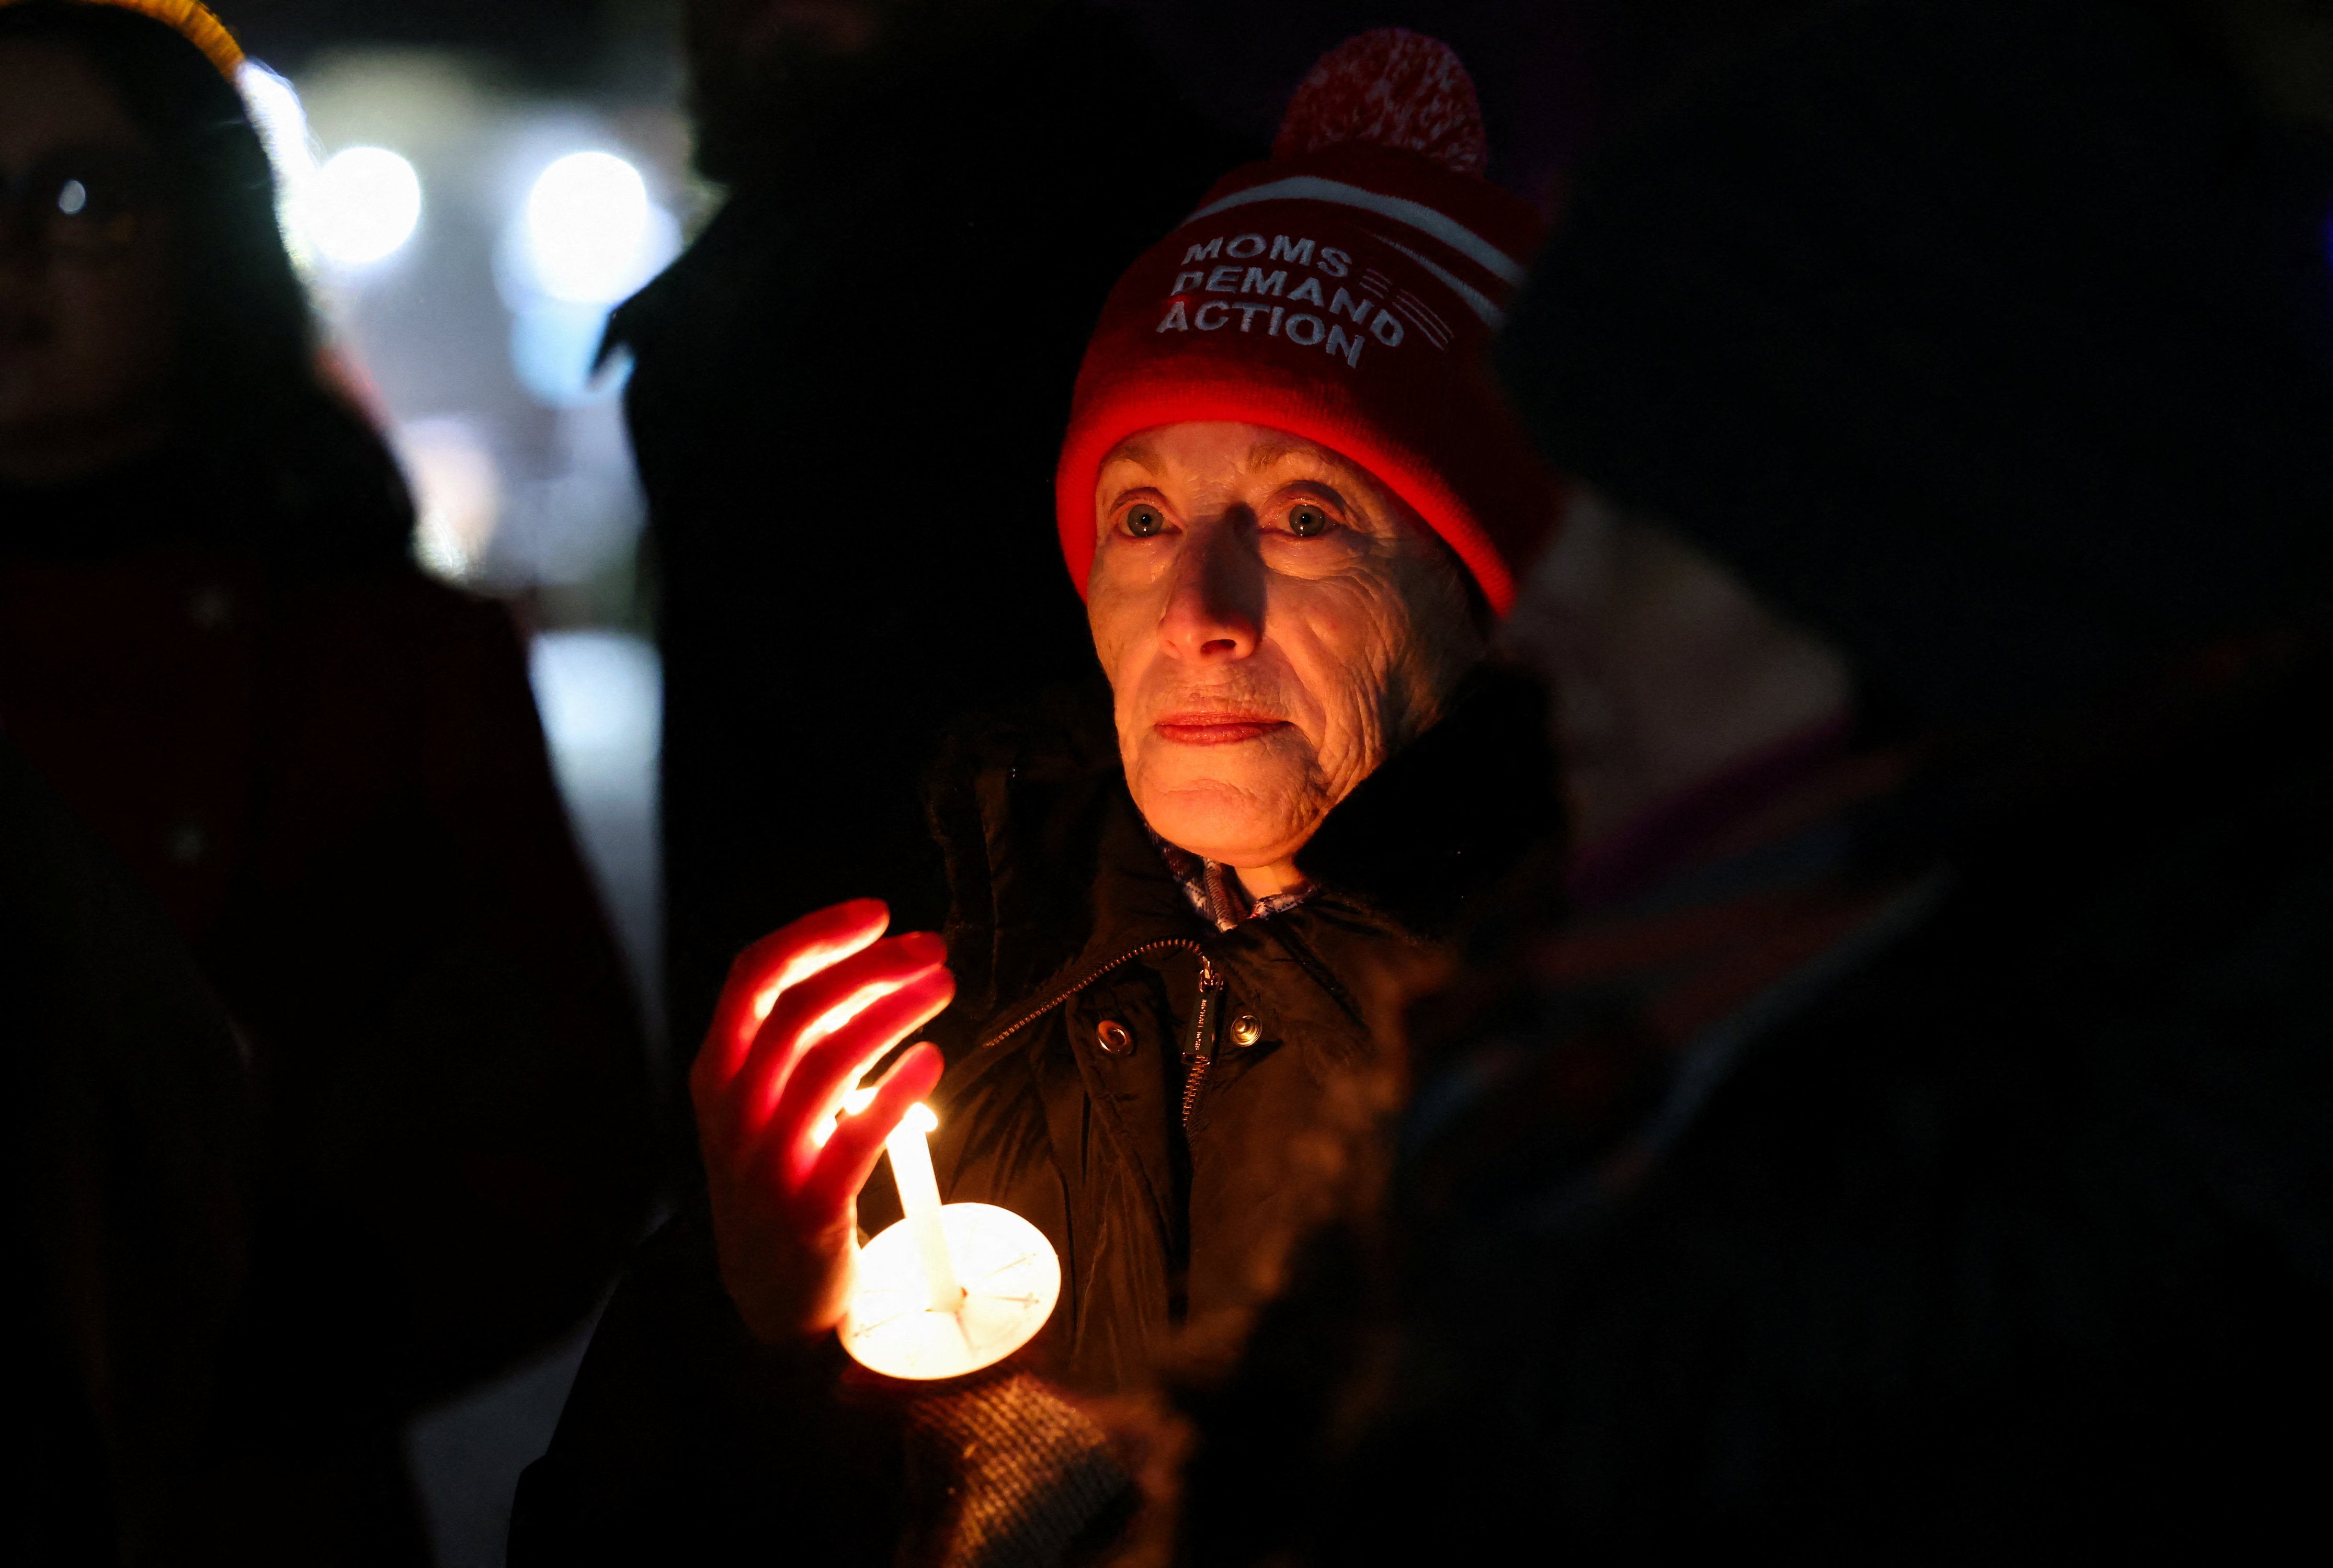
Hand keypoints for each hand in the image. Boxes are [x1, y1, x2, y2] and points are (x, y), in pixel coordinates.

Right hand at [691, 898, 950, 1343]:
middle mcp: (731, 1113)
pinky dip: (899, 1091)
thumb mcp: (762, 1107)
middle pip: (799, 1010)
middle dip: (871, 966)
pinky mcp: (809, 1208)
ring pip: (829, 1062)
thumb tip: (873, 971)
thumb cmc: (779, 1180)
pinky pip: (857, 1137)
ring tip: (943, 988)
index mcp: (716, 1075)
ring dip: (893, 1012)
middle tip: (931, 948)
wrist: (769, 1298)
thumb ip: (798, 1044)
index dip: (815, 933)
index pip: (753, 977)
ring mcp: (766, 1162)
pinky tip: (932, 1060)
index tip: (876, 913)